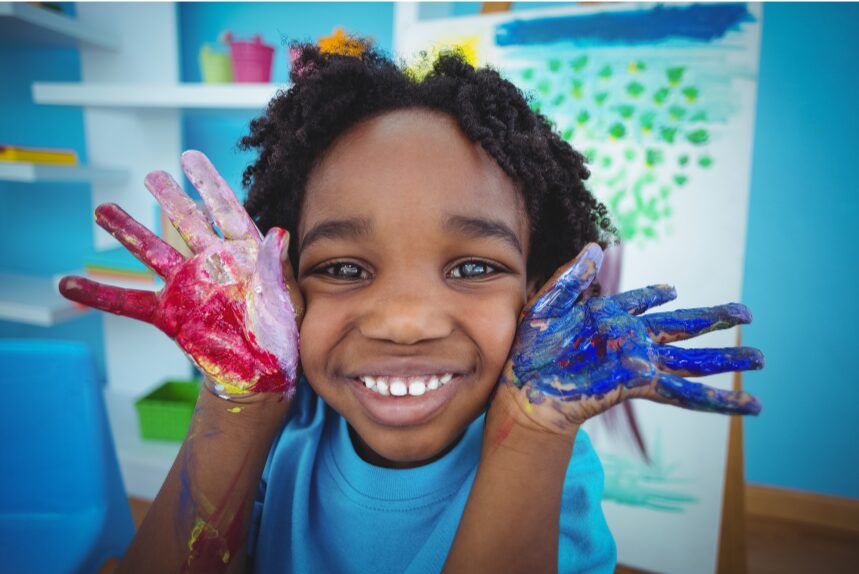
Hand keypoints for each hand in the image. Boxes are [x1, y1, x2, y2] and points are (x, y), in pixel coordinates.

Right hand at [59, 151, 300, 399]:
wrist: (263, 372)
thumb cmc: (282, 335)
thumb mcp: (287, 300)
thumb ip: (279, 269)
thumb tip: (279, 233)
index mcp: (245, 255)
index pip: (225, 211)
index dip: (208, 183)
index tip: (189, 157)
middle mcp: (212, 264)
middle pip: (186, 222)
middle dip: (169, 198)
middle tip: (152, 176)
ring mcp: (188, 287)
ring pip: (153, 252)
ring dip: (128, 232)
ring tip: (102, 210)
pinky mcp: (170, 315)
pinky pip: (130, 302)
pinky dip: (100, 294)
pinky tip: (69, 283)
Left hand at [498, 243, 762, 432]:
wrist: (525, 389)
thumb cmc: (529, 349)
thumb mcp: (546, 304)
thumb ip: (571, 277)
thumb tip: (594, 246)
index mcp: (608, 317)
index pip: (639, 302)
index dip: (653, 295)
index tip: (670, 290)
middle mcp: (630, 339)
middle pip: (682, 327)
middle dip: (713, 319)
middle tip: (746, 311)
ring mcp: (639, 362)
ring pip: (692, 361)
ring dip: (726, 359)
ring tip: (760, 357)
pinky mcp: (639, 384)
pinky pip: (682, 393)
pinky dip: (714, 400)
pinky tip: (744, 403)